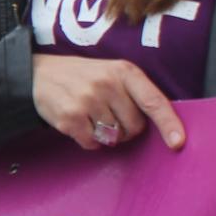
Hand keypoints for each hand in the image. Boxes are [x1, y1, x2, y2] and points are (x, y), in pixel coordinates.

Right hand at [30, 54, 184, 150]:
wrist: (36, 73)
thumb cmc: (81, 76)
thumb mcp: (110, 72)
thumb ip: (133, 93)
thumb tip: (159, 126)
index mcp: (124, 71)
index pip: (154, 101)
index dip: (169, 124)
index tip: (178, 143)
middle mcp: (107, 84)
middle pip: (135, 127)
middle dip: (126, 129)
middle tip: (109, 116)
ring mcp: (87, 101)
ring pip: (114, 137)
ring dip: (106, 135)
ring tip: (91, 116)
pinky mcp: (70, 117)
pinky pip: (93, 143)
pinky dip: (89, 140)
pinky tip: (79, 124)